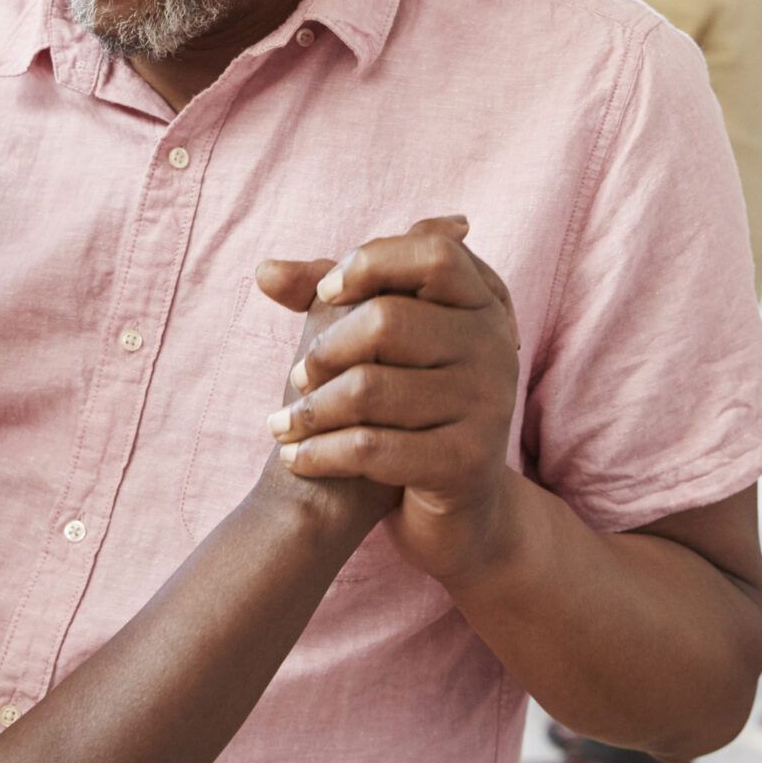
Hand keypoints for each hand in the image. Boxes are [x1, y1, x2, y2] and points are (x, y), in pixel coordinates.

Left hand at [259, 216, 522, 586]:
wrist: (459, 509)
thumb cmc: (409, 407)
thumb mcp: (378, 343)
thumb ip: (329, 296)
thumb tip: (265, 270)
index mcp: (483, 304)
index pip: (435, 253)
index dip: (372, 263)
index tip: (327, 294)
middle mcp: (496, 348)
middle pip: (387, 320)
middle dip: (324, 351)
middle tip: (298, 378)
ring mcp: (487, 406)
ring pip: (369, 388)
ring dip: (309, 410)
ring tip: (284, 425)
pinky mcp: (466, 463)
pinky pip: (371, 447)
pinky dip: (319, 453)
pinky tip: (295, 458)